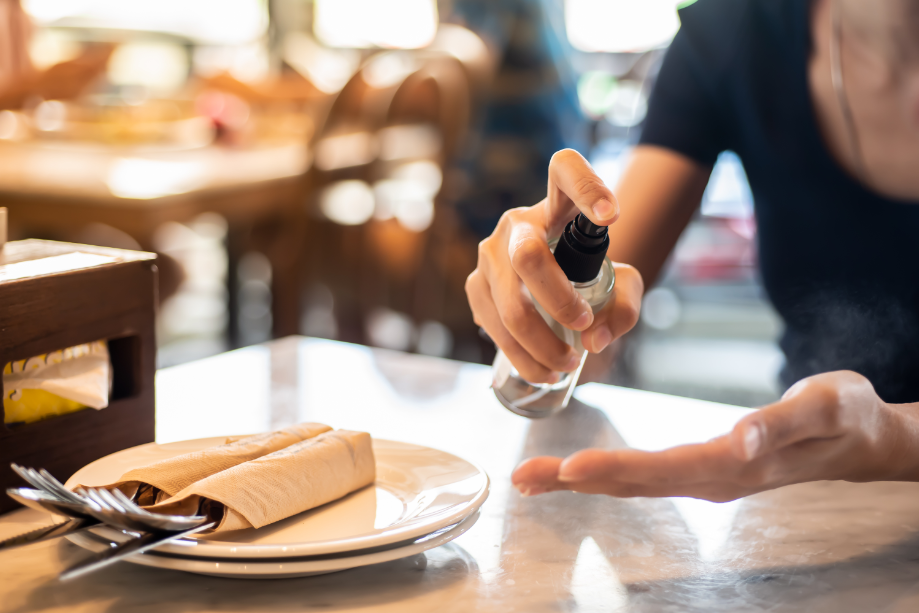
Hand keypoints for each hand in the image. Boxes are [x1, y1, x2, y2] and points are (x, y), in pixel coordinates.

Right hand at [465, 149, 643, 382]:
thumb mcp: (622, 284)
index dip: (587, 188)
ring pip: (509, 303)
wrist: (551, 285)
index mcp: (557, 203)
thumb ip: (623, 307)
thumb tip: (593, 338)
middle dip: (558, 301)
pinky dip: (521, 356)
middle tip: (585, 326)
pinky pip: (493, 326)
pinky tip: (543, 370)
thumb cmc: (590, 275)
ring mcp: (489, 253)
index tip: (612, 217)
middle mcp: (516, 222)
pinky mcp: (474, 285)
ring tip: (569, 364)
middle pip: (529, 257)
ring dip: (541, 344)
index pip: (565, 170)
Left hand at [512, 371, 918, 501]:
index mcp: (735, 464)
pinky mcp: (701, 468)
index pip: (664, 469)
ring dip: (578, 482)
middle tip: (523, 478)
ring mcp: (705, 477)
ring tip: (528, 479)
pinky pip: (642, 475)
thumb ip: (783, 422)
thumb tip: (741, 437)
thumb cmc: (844, 416)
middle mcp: (712, 478)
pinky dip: (601, 475)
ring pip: (631, 483)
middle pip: (634, 483)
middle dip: (575, 481)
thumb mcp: (825, 407)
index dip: (615, 469)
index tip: (569, 468)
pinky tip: (571, 474)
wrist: (859, 437)